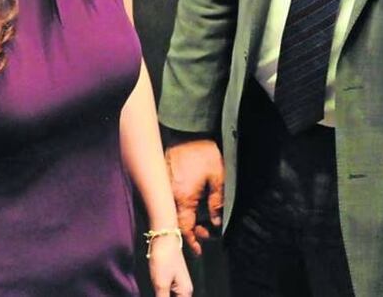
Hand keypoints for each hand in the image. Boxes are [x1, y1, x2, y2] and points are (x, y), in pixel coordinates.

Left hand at [149, 234, 192, 296]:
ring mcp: (177, 285)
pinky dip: (160, 296)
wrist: (163, 237)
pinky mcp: (170, 280)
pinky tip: (154, 294)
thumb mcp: (161, 284)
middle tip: (155, 293)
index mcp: (185, 293)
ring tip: (153, 292)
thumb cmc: (163, 259)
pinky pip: (167, 295)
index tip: (158, 296)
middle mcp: (184, 290)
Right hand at [164, 139, 223, 255]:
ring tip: (200, 225)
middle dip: (191, 232)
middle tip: (204, 235)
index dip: (192, 240)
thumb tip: (216, 222)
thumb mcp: (217, 178)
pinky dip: (181, 209)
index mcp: (183, 198)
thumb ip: (216, 201)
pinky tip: (190, 210)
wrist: (187, 132)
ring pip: (174, 213)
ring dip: (186, 221)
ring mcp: (166, 188)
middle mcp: (171, 196)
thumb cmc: (203, 153)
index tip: (199, 249)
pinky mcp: (164, 181)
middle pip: (177, 223)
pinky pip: (171, 202)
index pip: (184, 227)